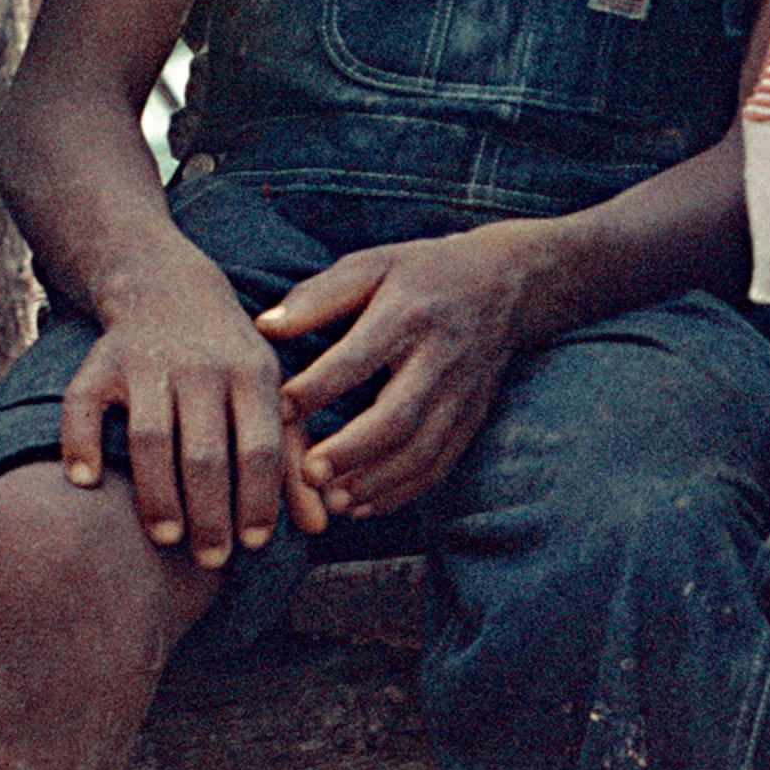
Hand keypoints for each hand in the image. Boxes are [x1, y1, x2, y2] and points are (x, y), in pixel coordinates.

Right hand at [58, 254, 309, 567]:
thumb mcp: (271, 392)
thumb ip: (294, 457)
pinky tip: (84, 482)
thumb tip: (319, 527)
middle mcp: (201, 366)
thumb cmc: (230, 358)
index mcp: (252, 373)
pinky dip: (78, 442)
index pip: (260, 446)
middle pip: (204, 452)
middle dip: (210, 513)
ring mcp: (148, 362)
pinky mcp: (101, 360)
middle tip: (211, 559)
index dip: (258, 499)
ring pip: (150, 438)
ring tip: (166, 538)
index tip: (254, 544)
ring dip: (157, 495)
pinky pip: (82, 405)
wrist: (168, 286)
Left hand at [259, 223, 551, 523]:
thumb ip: (318, 296)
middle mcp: (440, 356)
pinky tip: (364, 505)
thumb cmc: (420, 273)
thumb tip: (264, 328)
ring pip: (422, 450)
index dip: (319, 386)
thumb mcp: (371, 264)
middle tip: (308, 473)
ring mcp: (461, 393)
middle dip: (351, 450)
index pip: (360, 356)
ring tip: (332, 501)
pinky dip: (402, 492)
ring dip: (376, 482)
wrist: (504, 283)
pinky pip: (440, 464)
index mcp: (408, 313)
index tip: (278, 408)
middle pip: (398, 415)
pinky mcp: (471, 417)